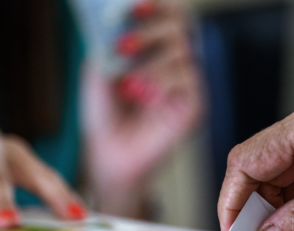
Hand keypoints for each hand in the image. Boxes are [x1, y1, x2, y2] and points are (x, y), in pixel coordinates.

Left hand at [82, 0, 203, 216]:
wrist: (109, 153)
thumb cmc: (105, 113)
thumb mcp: (98, 69)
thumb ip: (107, 41)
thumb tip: (114, 15)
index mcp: (155, 47)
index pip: (167, 15)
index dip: (156, 6)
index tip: (135, 6)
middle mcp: (175, 61)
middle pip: (179, 26)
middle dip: (150, 31)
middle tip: (123, 46)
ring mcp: (187, 84)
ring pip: (182, 52)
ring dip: (150, 63)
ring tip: (127, 84)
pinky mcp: (194, 106)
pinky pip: (188, 80)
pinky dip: (162, 83)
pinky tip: (142, 97)